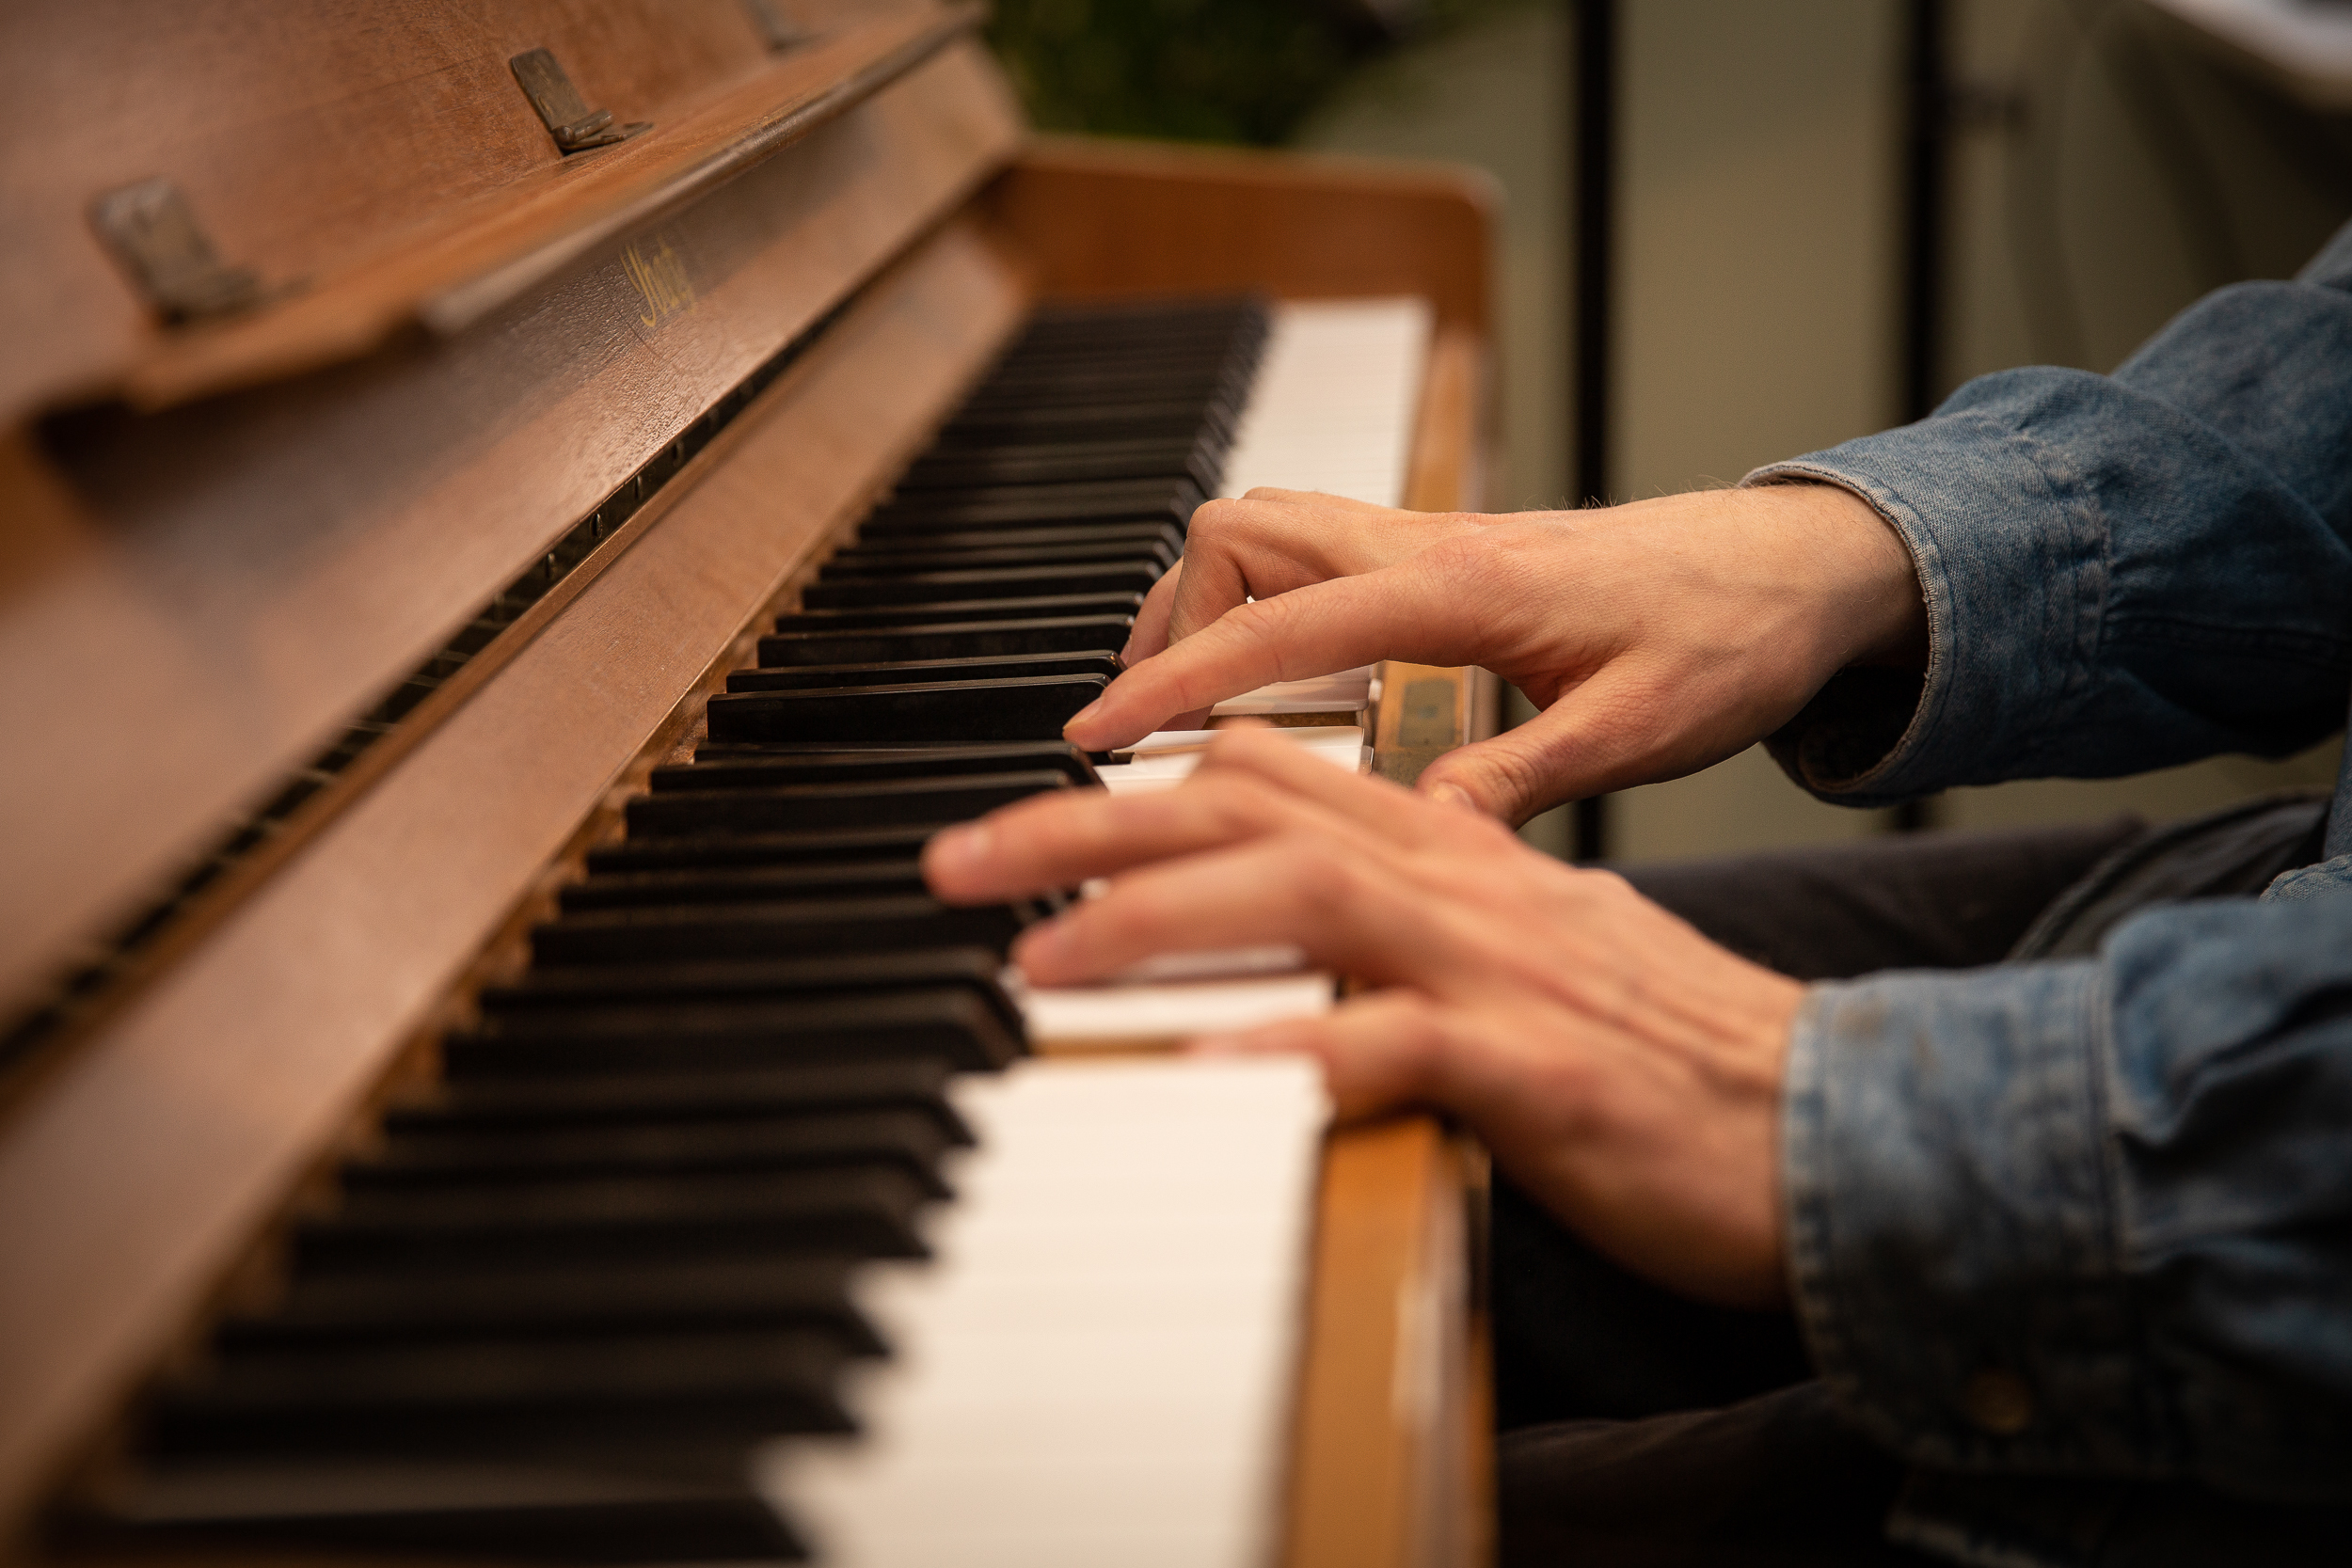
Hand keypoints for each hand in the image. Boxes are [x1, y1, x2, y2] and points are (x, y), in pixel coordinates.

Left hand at [924, 726, 1806, 1307]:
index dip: (1137, 788)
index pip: (1273, 780)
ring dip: (1152, 924)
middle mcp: (1465, 887)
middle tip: (955, 868)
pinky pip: (1397, 1047)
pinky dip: (1295, 1053)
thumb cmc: (1673, 1049)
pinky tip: (1203, 1077)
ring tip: (1035, 964)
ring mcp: (1502, 969)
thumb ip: (1429, 912)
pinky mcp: (1541, 1068)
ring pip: (1302, 901)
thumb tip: (1328, 904)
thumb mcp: (1536, 951)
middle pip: (1249, 813)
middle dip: (1081, 833)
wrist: (1837, 1119)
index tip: (1028, 821)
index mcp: (1457, 854)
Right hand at [1065, 483, 1925, 823]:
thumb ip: (1517, 777)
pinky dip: (1263, 604)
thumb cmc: (1731, 639)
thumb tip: (1414, 827)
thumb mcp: (1638, 732)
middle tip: (1146, 730)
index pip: (1275, 624)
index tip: (1097, 738)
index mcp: (1463, 589)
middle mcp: (1429, 543)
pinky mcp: (1442, 554)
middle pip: (1238, 535)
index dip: (1173, 685)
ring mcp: (1430, 539)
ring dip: (1209, 606)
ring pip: (1266, 528)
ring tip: (1193, 711)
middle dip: (1170, 625)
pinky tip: (1281, 681)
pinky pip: (1312, 552)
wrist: (1799, 566)